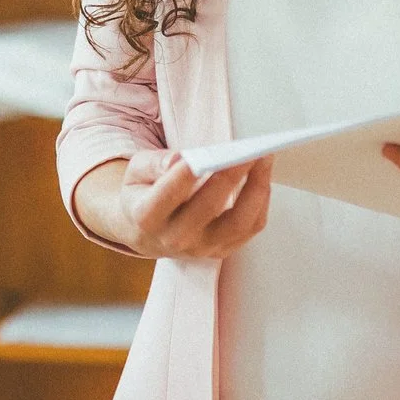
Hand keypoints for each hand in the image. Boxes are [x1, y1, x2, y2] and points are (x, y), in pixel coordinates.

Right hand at [73, 149, 270, 259]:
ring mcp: (201, 248)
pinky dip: (261, 201)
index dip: (186, 175)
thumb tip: (176, 161)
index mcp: (147, 217)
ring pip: (238, 223)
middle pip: (208, 207)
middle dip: (231, 175)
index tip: (204, 155)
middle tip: (249, 149)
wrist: (145, 233)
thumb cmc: (142, 194)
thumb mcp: (135, 172)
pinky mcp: (222, 250)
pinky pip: (250, 228)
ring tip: (264, 158)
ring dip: (256, 188)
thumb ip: (153, 163)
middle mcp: (175, 238)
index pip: (168, 195)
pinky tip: (262, 176)